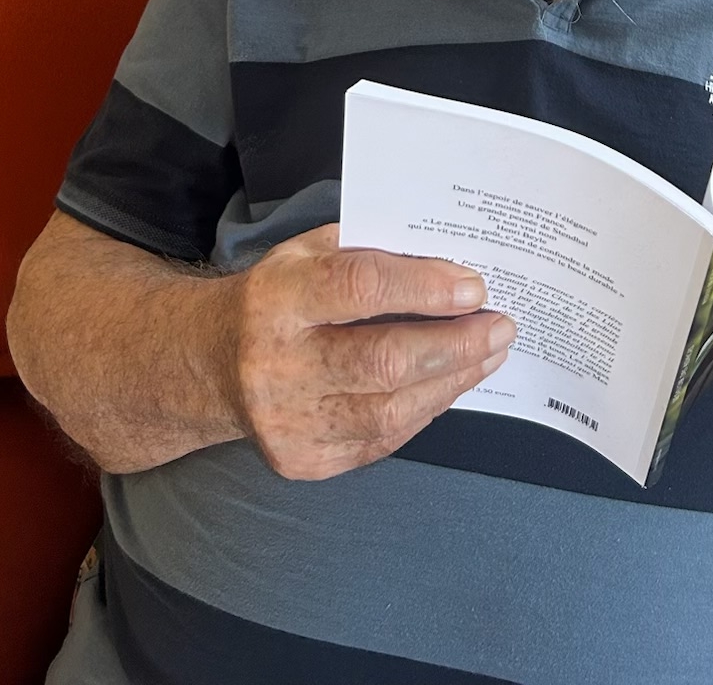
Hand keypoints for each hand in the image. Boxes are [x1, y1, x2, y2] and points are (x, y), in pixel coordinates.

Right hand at [233, 224, 514, 480]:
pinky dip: (424, 410)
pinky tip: (448, 384)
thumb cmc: (278, 297)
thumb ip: (370, 252)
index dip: (424, 287)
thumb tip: (450, 263)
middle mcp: (276, 366)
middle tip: (500, 325)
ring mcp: (288, 422)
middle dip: (455, 343)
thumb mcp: (308, 252)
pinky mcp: (303, 460)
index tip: (474, 287)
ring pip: (390, 410)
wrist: (212, 364)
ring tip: (488, 354)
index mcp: (276, 299)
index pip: (359, 288)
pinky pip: (382, 440)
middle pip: (383, 361)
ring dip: (452, 380)